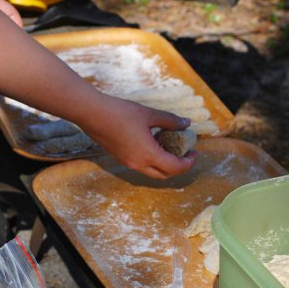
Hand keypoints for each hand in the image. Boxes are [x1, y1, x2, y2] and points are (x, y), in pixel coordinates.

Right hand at [79, 96, 197, 178]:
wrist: (93, 114)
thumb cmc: (121, 113)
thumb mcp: (150, 115)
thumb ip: (170, 121)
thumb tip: (187, 123)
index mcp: (149, 155)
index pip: (175, 168)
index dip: (188, 163)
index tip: (195, 153)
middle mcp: (139, 164)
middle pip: (165, 174)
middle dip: (179, 167)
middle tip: (187, 154)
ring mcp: (128, 163)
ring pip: (153, 172)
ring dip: (165, 164)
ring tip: (171, 147)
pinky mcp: (121, 158)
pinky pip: (142, 166)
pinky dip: (153, 160)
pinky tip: (154, 143)